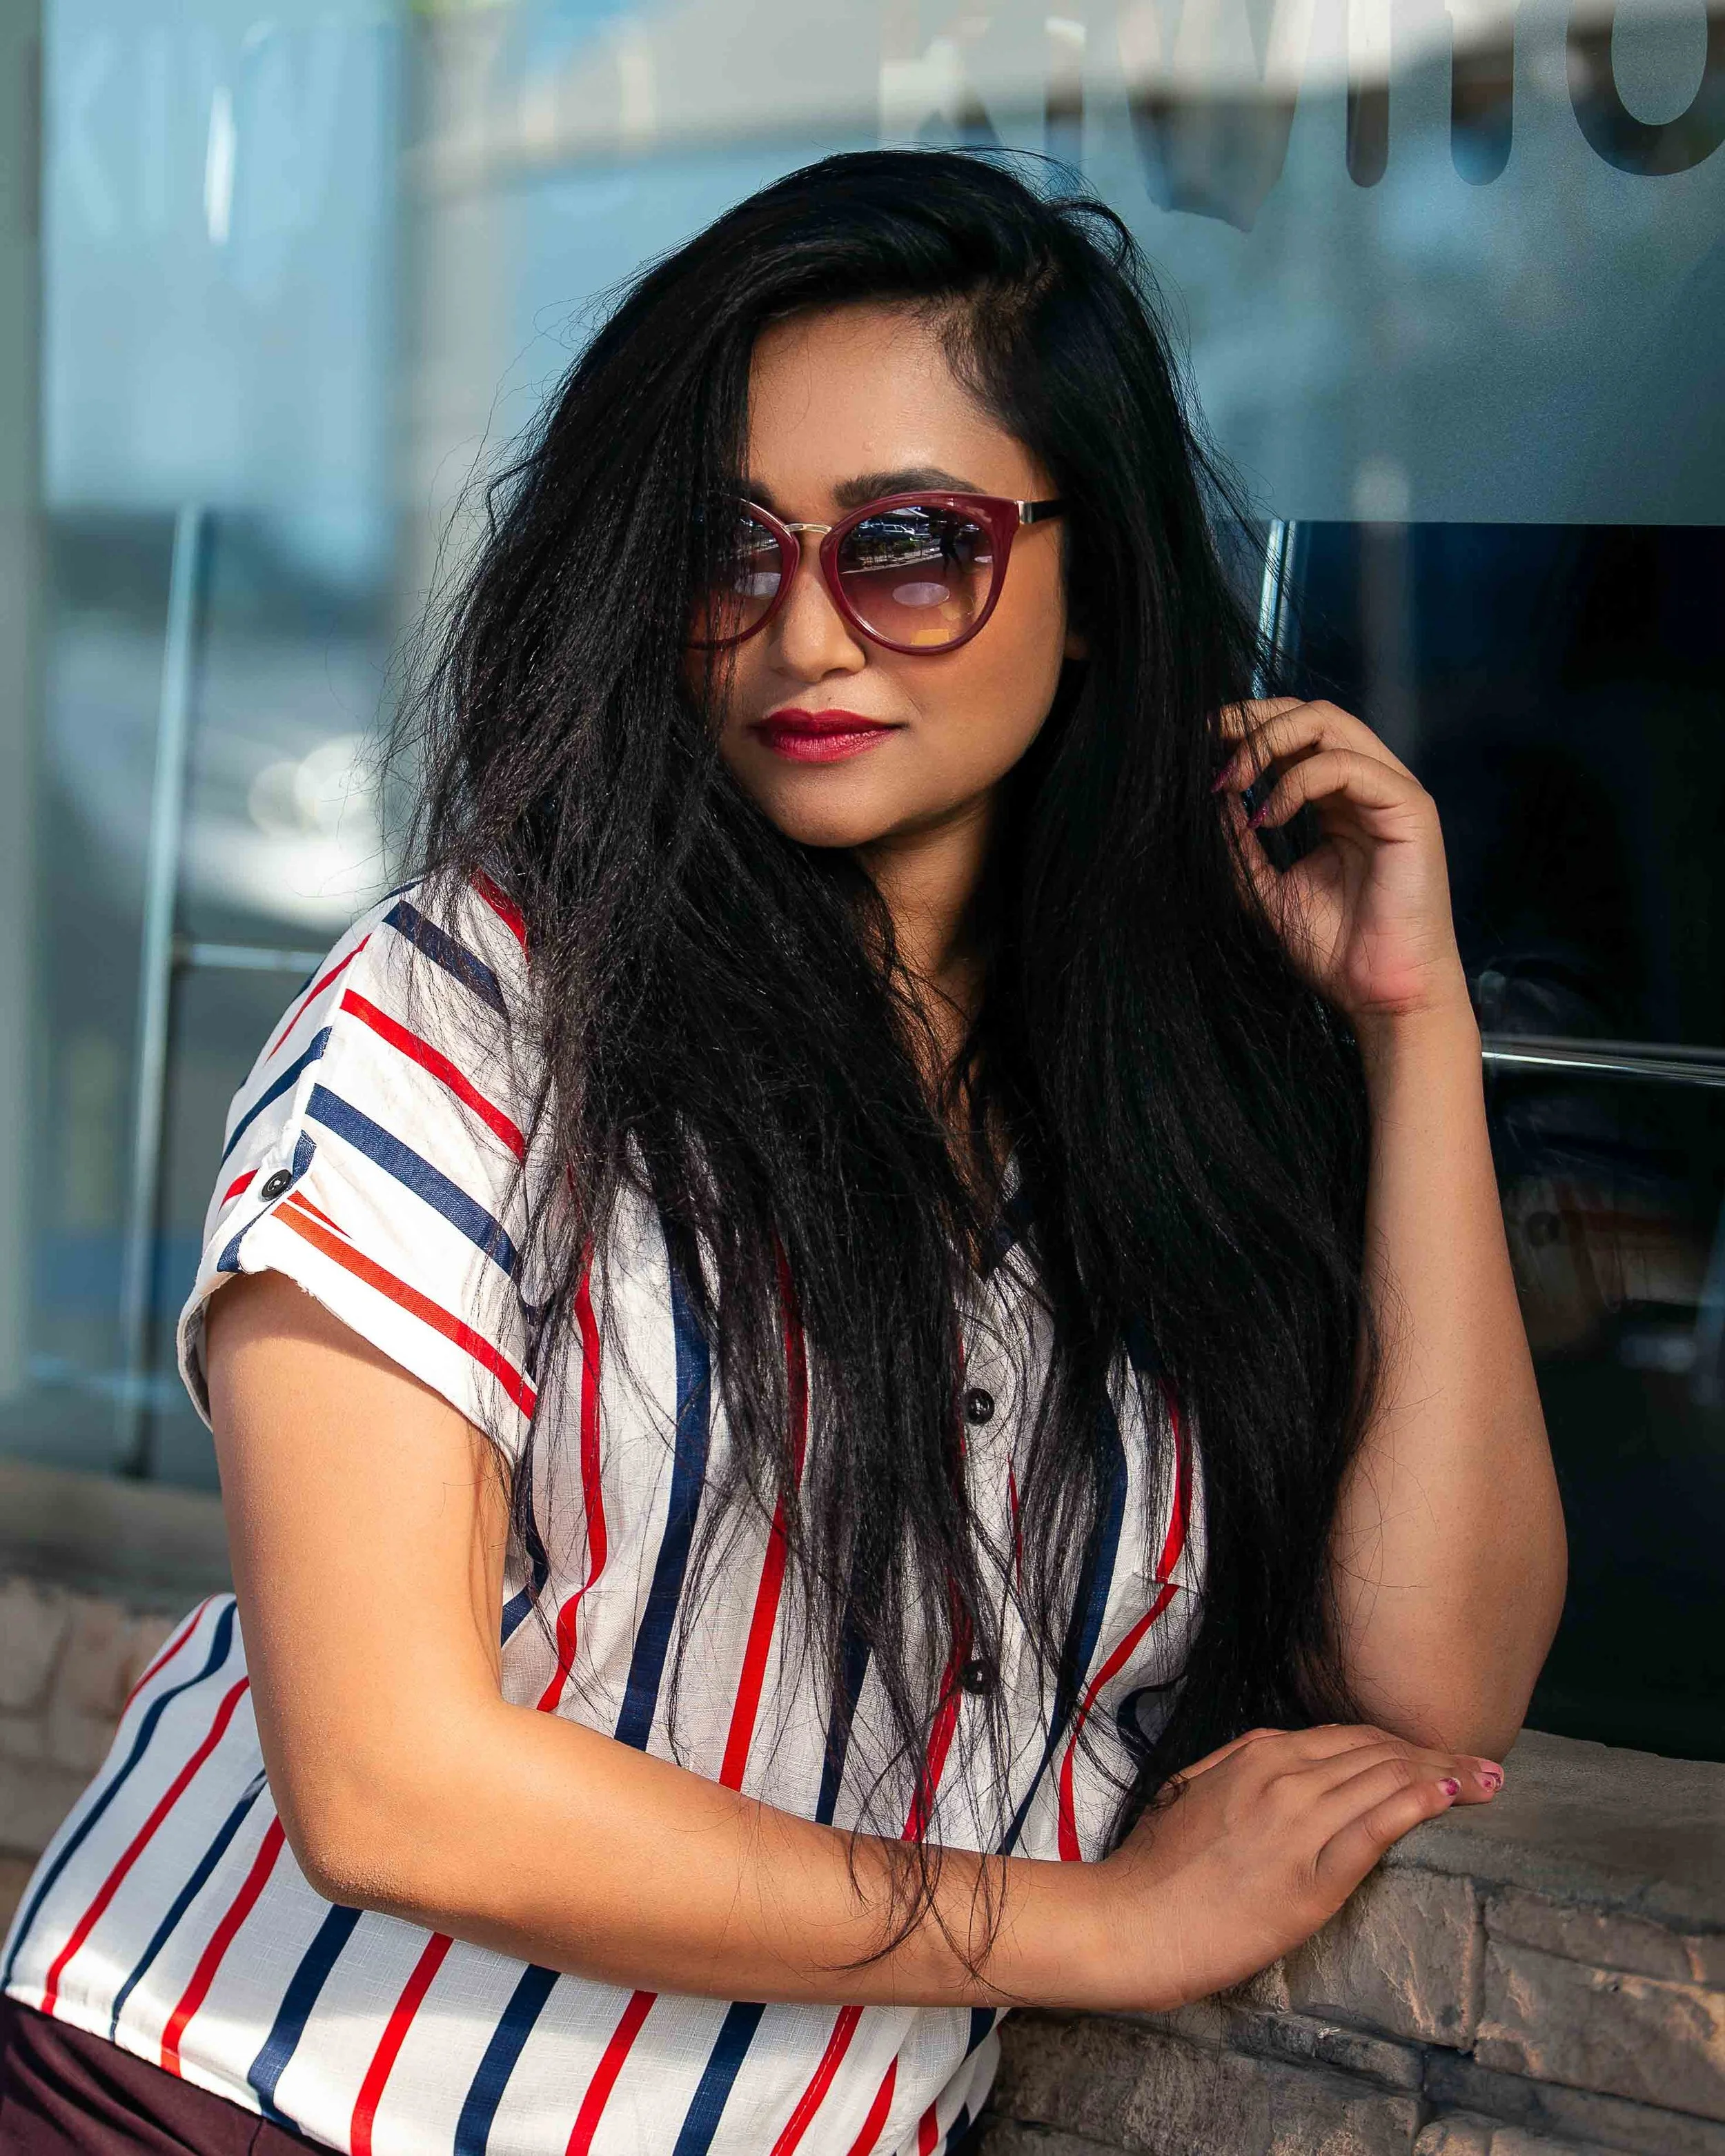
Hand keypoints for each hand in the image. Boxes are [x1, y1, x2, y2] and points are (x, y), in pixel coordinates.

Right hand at [1091, 1724, 1501, 2009]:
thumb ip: (1242, 1770)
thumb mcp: (1194, 1791)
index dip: (1401, 1743)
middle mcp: (1283, 1777)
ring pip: (1385, 1782)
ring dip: (1444, 1774)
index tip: (1438, 1754)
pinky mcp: (1310, 1878)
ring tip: (1487, 1780)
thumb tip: (1281, 1759)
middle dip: (1437, 1754)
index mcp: (1256, 1756)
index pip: (1349, 1737)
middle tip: (1484, 1765)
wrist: (1132, 1919)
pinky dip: (1418, 1803)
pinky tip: (1452, 1795)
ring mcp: (1298, 1825)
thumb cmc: (1155, 1866)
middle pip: (1378, 1754)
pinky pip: (1374, 1828)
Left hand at [1213, 700, 1469, 1029]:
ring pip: (1329, 724)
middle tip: (1210, 741)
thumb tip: (1213, 797)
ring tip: (1231, 781)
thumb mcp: (1267, 889)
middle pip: (1312, 714)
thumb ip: (1241, 844)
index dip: (1248, 728)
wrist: (1380, 996)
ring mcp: (1392, 793)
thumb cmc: (1335, 950)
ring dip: (1269, 743)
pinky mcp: (1410, 809)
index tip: (1201, 741)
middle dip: (1254, 720)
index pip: (1296, 736)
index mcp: (1339, 801)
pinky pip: (1347, 766)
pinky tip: (1269, 816)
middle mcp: (1368, 787)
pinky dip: (1298, 782)